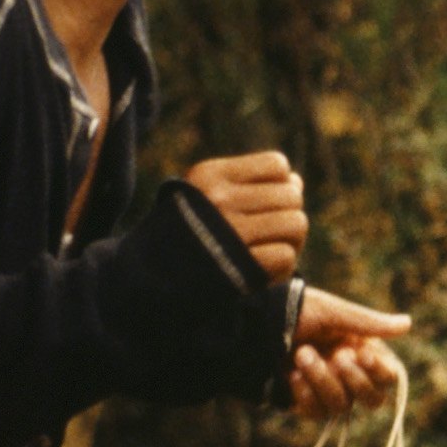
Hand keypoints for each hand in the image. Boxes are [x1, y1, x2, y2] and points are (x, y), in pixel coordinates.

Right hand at [185, 151, 307, 280]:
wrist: (150, 280)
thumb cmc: (189, 234)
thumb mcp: (207, 197)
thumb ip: (252, 185)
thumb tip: (297, 182)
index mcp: (209, 175)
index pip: (277, 165)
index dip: (280, 185)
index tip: (264, 205)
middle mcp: (218, 199)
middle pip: (292, 195)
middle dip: (288, 214)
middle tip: (270, 233)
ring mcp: (230, 233)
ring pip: (296, 223)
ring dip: (291, 240)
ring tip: (269, 249)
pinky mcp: (243, 266)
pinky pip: (287, 255)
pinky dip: (282, 267)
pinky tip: (262, 270)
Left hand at [288, 288, 411, 421]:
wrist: (257, 322)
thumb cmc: (299, 311)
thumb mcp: (333, 312)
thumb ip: (369, 323)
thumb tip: (407, 324)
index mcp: (364, 353)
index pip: (388, 377)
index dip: (379, 371)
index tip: (362, 353)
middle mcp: (350, 376)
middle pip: (373, 399)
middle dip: (354, 380)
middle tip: (335, 356)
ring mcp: (328, 392)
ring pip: (342, 406)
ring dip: (323, 380)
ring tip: (302, 354)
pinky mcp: (306, 403)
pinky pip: (316, 412)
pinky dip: (306, 393)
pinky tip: (293, 374)